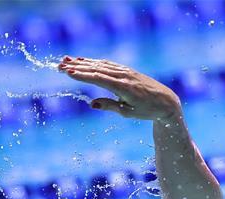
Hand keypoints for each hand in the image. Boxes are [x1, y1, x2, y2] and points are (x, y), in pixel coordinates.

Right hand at [58, 56, 181, 121]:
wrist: (165, 101)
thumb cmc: (147, 111)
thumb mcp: (128, 113)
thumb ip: (110, 106)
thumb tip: (91, 103)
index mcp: (123, 87)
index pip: (99, 78)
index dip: (82, 75)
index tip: (67, 72)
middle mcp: (123, 76)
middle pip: (97, 69)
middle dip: (77, 67)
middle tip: (59, 66)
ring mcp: (125, 72)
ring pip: (101, 65)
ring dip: (83, 62)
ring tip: (66, 60)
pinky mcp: (127, 71)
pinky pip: (108, 64)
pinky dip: (95, 62)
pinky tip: (84, 61)